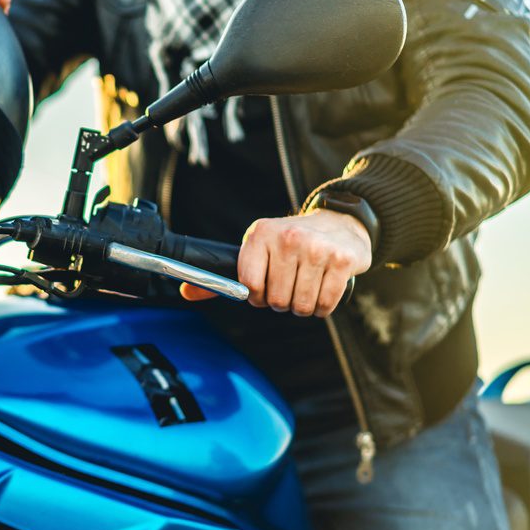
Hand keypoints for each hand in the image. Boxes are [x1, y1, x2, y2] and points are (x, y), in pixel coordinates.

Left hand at [180, 209, 371, 316]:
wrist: (340, 222)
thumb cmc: (290, 244)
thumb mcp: (257, 250)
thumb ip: (224, 277)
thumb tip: (186, 293)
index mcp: (260, 235)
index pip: (249, 285)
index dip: (255, 296)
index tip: (262, 291)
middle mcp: (288, 238)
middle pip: (276, 300)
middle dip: (281, 302)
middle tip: (288, 287)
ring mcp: (316, 248)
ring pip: (301, 305)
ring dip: (302, 307)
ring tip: (305, 287)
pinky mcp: (342, 260)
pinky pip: (325, 305)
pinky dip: (322, 308)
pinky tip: (322, 291)